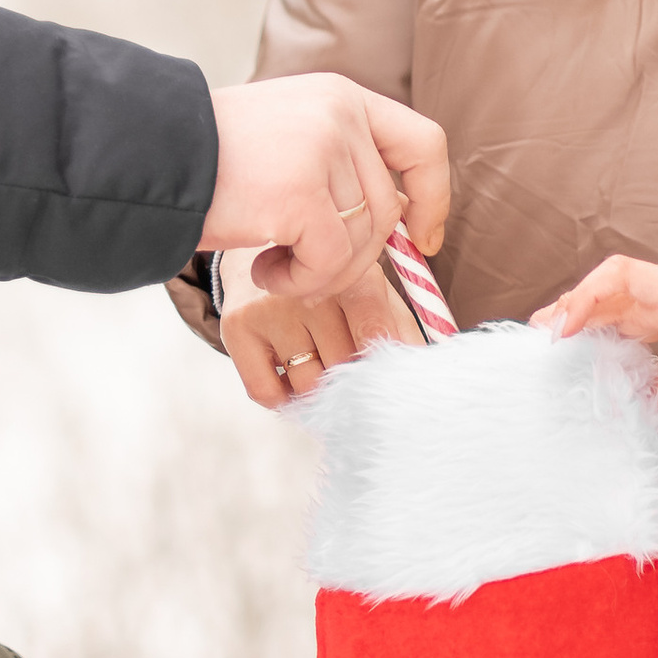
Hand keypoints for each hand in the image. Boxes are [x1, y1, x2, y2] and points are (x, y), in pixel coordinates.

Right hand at [202, 79, 450, 310]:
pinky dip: (299, 282)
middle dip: (356, 255)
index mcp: (340, 96)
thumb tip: (399, 222)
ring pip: (361, 242)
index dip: (434, 197)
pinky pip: (328, 263)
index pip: (422, 143)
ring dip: (321, 273)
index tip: (423, 238)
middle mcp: (339, 115)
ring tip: (273, 268)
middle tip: (305, 269)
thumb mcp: (285, 136)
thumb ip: (338, 161)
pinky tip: (262, 272)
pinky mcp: (299, 195)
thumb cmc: (204, 159)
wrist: (142, 155)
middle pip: (388, 209)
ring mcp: (322, 151)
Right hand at [220, 260, 422, 411]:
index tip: (389, 382)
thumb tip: (420, 362)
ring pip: (308, 385)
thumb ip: (398, 325)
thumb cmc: (327, 286)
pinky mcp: (237, 328)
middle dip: (351, 378)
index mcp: (348, 274)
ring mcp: (268, 309)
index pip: (373, 328)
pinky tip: (290, 379)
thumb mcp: (370, 291)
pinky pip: (267, 394)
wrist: (258, 257)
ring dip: (318, 390)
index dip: (383, 363)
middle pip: (342, 366)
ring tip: (317, 366)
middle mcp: (306, 290)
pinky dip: (284, 400)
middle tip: (347, 372)